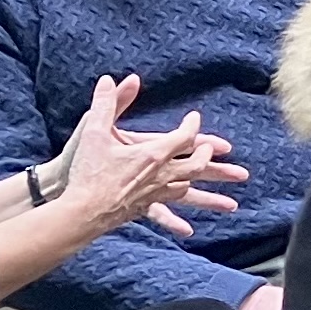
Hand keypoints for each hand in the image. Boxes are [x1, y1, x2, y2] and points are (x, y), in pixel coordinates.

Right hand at [53, 74, 247, 240]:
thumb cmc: (87, 170)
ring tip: (229, 204)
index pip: (184, 137)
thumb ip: (107, 103)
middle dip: (210, 158)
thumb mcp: (94, 131)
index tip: (195, 118)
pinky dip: (177, 220)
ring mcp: (153, 194)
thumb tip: (112, 79)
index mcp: (153, 154)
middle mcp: (160, 175)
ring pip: (187, 192)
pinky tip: (188, 230)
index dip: (193, 127)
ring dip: (208, 196)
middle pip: (196, 166)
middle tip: (220, 152)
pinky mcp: (141, 208)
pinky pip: (165, 212)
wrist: (80, 209)